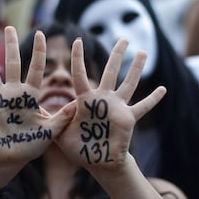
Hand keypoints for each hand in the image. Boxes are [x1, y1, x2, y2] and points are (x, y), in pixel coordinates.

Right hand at [0, 26, 75, 168]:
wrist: (11, 158)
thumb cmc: (31, 145)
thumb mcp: (49, 131)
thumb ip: (62, 118)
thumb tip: (77, 103)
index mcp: (30, 95)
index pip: (36, 69)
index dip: (38, 52)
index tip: (40, 34)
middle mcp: (13, 92)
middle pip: (12, 64)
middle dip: (12, 45)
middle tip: (10, 28)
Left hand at [56, 38, 165, 171]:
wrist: (96, 160)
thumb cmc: (78, 147)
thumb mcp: (60, 133)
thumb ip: (50, 121)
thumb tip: (34, 111)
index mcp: (85, 100)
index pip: (80, 75)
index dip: (78, 59)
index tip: (77, 40)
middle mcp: (102, 99)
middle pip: (110, 72)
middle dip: (117, 55)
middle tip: (124, 38)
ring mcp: (116, 107)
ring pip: (128, 83)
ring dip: (136, 69)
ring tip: (143, 52)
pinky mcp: (128, 118)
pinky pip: (142, 107)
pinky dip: (153, 99)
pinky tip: (163, 88)